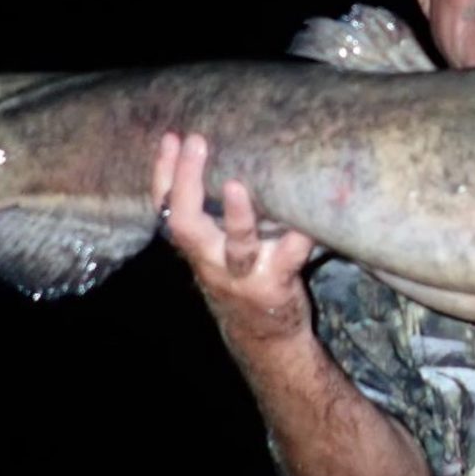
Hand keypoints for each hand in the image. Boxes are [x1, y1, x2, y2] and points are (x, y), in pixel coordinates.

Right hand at [151, 132, 316, 345]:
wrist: (263, 338)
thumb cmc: (240, 278)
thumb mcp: (216, 251)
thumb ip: (214, 216)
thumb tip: (225, 156)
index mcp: (196, 247)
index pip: (166, 208)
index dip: (164, 173)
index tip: (172, 137)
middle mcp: (212, 261)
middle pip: (187, 225)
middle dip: (187, 181)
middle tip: (196, 142)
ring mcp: (244, 275)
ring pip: (237, 246)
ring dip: (237, 216)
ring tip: (235, 186)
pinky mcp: (277, 284)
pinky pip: (289, 256)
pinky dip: (300, 235)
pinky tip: (310, 215)